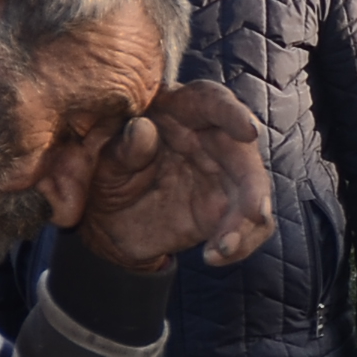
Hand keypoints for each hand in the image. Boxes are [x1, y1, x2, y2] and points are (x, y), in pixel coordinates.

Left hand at [76, 81, 277, 273]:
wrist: (105, 219)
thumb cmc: (103, 172)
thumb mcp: (102, 159)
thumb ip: (122, 147)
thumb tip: (143, 130)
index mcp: (179, 110)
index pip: (210, 100)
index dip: (232, 112)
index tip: (249, 130)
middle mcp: (209, 138)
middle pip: (243, 153)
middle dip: (253, 183)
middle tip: (254, 211)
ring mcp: (221, 175)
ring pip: (252, 192)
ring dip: (247, 221)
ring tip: (224, 247)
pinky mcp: (223, 210)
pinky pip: (246, 225)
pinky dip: (239, 243)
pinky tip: (215, 256)